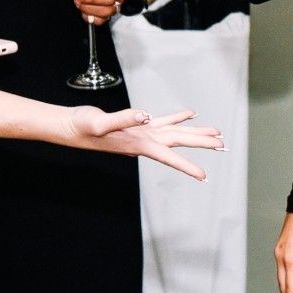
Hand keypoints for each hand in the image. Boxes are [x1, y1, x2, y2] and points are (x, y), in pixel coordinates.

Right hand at [65, 106, 223, 180]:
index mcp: (138, 143)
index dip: (186, 166)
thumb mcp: (99, 123)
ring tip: (216, 133)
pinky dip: (177, 118)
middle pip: (178, 143)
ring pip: (174, 133)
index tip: (204, 177)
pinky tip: (188, 115)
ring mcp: (141, 134)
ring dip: (194, 132)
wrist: (69, 127)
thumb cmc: (81, 127)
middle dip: (201, 144)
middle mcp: (143, 141)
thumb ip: (123, 119)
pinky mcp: (136, 125)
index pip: (168, 156)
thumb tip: (145, 115)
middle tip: (223, 146)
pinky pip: (162, 121)